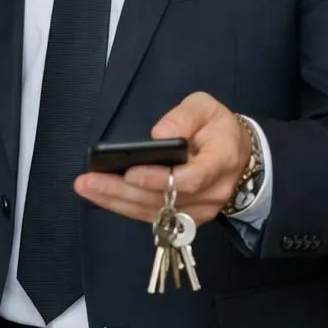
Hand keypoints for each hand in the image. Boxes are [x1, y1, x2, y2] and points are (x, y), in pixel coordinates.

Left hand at [74, 92, 249, 226]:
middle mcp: (212, 193)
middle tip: (89, 181)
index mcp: (221, 162)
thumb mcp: (205, 107)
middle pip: (165, 200)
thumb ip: (183, 117)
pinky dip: (126, 207)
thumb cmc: (218, 128)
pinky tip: (103, 197)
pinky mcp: (187, 219)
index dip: (159, 179)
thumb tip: (158, 135)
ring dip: (118, 202)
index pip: (190, 178)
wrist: (239, 156)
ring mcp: (200, 211)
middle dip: (123, 191)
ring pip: (155, 213)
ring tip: (87, 188)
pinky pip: (154, 217)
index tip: (130, 172)